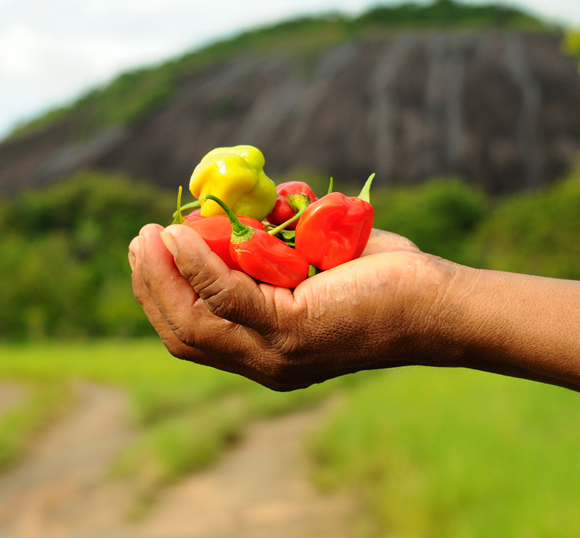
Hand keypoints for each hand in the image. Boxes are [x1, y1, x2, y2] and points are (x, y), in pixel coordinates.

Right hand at [129, 225, 464, 389]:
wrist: (438, 304)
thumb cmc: (382, 279)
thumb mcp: (312, 266)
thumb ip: (271, 253)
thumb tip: (235, 215)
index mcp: (265, 353)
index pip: (193, 334)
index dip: (162, 294)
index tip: (150, 252)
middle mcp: (265, 363)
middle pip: (182, 332)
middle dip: (151, 285)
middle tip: (142, 238)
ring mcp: (276, 354)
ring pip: (195, 320)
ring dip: (164, 274)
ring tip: (152, 234)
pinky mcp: (293, 332)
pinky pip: (228, 297)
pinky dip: (199, 265)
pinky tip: (184, 236)